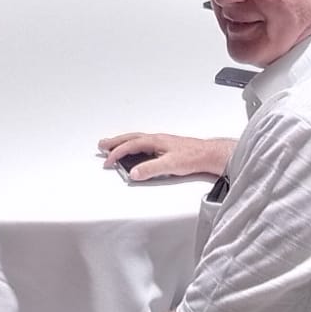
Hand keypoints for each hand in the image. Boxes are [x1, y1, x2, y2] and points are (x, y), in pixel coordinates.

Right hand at [98, 132, 235, 180]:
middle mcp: (156, 139)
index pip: (131, 145)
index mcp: (155, 140)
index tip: (107, 161)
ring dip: (123, 143)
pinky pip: (143, 144)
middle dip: (115, 142)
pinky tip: (134, 150)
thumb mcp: (170, 165)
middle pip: (131, 138)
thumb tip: (134, 173)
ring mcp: (160, 142)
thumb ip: (150, 169)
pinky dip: (133, 146)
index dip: (117, 153)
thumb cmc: (193, 156)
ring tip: (113, 146)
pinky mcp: (165, 148)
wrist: (208, 154)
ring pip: (137, 140)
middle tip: (102, 145)